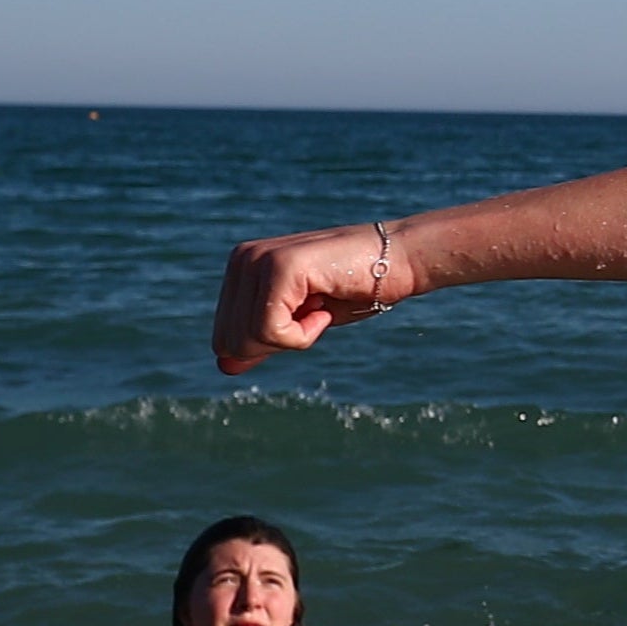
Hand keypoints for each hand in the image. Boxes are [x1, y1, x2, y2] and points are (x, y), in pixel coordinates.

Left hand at [212, 222, 408, 373]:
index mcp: (241, 268)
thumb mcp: (300, 321)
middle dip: (279, 343)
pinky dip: (304, 334)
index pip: (225, 336)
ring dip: (295, 338)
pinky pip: (271, 331)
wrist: (402, 260)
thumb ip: (262, 339)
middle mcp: (242, 259)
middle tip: (316, 314)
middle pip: (231, 341)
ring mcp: (258, 259)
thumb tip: (224, 366)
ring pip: (248, 338)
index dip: (270, 344)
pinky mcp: (279, 267)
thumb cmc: (356, 289)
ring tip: (322, 308)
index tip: (306, 316)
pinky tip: (325, 308)